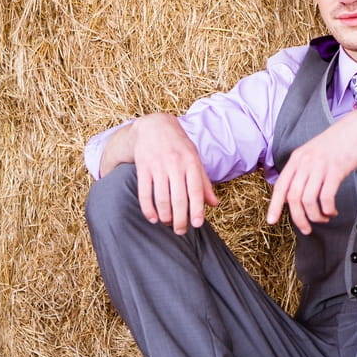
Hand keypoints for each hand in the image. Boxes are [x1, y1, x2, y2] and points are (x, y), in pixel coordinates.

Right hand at [129, 113, 217, 233]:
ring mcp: (157, 166)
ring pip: (161, 198)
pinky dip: (148, 209)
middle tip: (181, 231)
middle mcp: (175, 164)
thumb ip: (204, 182)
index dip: (196, 209)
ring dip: (165, 216)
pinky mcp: (142, 167)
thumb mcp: (195, 159)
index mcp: (191, 162)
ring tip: (168, 223)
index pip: (195, 189)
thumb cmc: (179, 146)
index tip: (197, 224)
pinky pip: (144, 192)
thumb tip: (214, 204)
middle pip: (178, 198)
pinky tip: (153, 218)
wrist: (154, 126)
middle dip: (180, 218)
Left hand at [267, 111, 356, 234]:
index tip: (272, 221)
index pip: (280, 186)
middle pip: (293, 197)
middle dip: (298, 218)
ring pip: (309, 200)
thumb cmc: (338, 142)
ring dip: (315, 216)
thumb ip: (303, 170)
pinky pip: (327, 196)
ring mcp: (320, 166)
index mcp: (297, 158)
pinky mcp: (336, 170)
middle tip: (306, 229)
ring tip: (323, 219)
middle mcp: (305, 162)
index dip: (274, 205)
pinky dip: (328, 209)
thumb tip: (295, 194)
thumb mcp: (314, 153)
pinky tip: (333, 211)